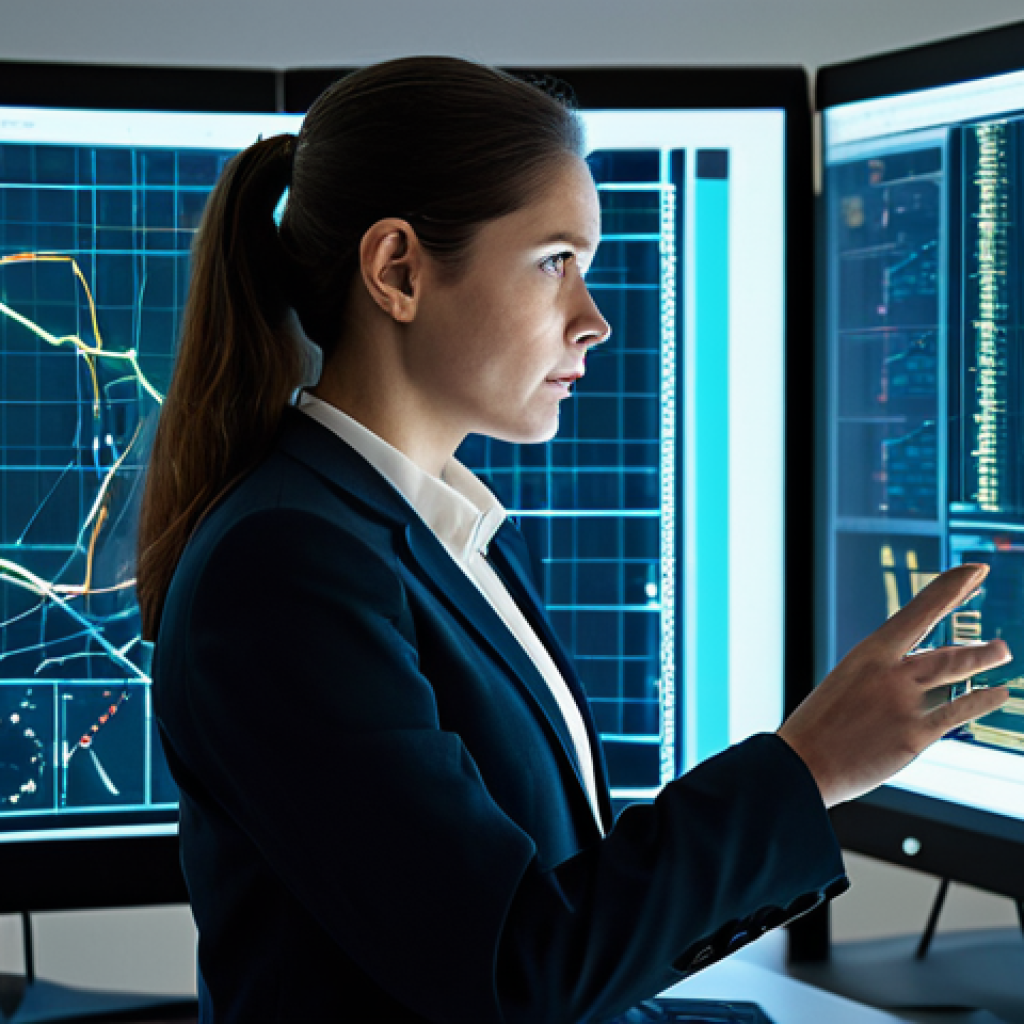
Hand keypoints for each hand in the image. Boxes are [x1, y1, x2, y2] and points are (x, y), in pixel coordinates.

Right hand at [778, 563, 1011, 807]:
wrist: (802, 763)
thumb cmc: (821, 725)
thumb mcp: (848, 683)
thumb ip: (889, 675)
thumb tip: (932, 674)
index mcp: (868, 653)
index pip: (919, 611)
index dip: (951, 588)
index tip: (974, 571)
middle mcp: (890, 673)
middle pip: (946, 647)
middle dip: (975, 639)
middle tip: (999, 636)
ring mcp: (905, 704)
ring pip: (957, 672)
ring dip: (983, 660)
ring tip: (1002, 652)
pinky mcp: (914, 736)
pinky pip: (958, 712)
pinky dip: (983, 700)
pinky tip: (998, 693)